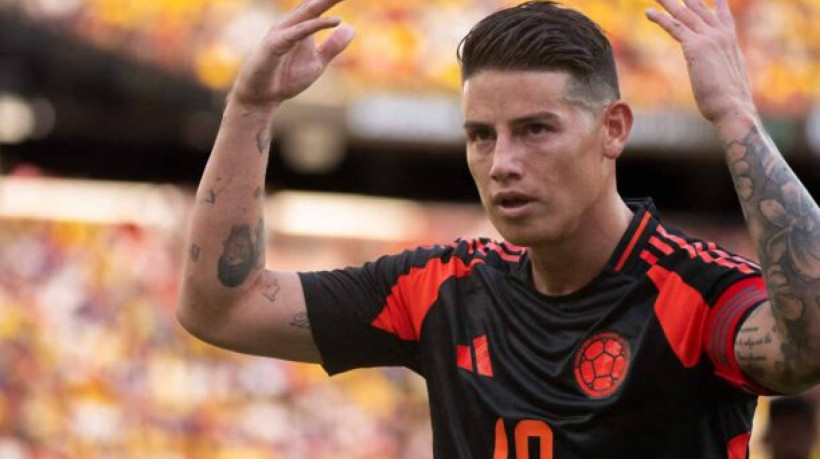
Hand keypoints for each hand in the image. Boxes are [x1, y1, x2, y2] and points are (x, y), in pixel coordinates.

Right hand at [231, 0, 354, 109]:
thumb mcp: (317, 62)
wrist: (262, 97)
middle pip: (313, 4)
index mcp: (301, 26)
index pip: (318, 5)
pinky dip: (316, 25)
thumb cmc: (286, 78)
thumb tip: (352, 28)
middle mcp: (290, 24)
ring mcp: (282, 32)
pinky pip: (298, 32)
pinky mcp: (275, 44)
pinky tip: (335, 21)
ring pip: (307, 12)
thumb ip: (332, 46)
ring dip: (324, 2)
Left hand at [646, 0, 756, 123]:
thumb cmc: (730, 102)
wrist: (733, 107)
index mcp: (730, 42)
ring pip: (685, 14)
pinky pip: (675, 27)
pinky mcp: (696, 47)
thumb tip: (720, 78)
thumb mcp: (728, 80)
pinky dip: (660, 18)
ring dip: (668, 2)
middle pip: (700, 9)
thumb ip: (722, 70)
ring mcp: (710, 39)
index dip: (716, 3)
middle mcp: (721, 35)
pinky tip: (648, 13)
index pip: (722, 15)